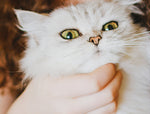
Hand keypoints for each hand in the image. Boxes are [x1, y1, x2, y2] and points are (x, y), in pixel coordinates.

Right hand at [7, 63, 122, 113]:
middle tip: (116, 69)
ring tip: (113, 79)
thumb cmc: (43, 82)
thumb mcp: (47, 68)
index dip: (107, 72)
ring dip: (116, 91)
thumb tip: (95, 42)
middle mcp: (65, 107)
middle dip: (116, 80)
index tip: (110, 63)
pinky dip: (111, 102)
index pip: (92, 83)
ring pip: (109, 108)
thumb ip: (67, 57)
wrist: (32, 109)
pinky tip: (107, 91)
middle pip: (105, 97)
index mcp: (56, 89)